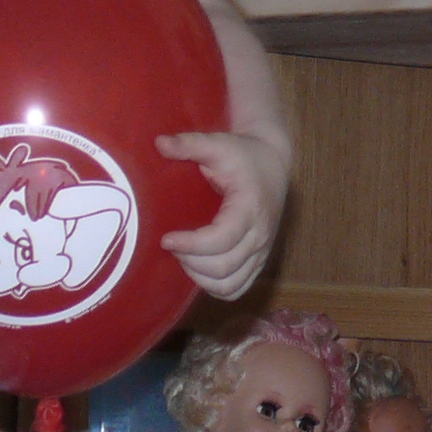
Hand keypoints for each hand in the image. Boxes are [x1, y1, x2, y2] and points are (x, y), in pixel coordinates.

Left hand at [159, 127, 286, 298]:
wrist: (273, 162)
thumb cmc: (242, 154)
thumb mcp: (218, 143)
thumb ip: (190, 144)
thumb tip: (159, 143)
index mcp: (251, 208)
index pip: (222, 240)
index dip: (191, 245)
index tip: (166, 238)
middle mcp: (260, 234)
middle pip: (223, 267)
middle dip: (190, 261)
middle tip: (172, 243)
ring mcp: (262, 250)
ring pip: (230, 284)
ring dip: (201, 276)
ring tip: (184, 256)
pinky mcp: (259, 259)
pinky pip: (237, 288)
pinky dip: (215, 286)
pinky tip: (199, 268)